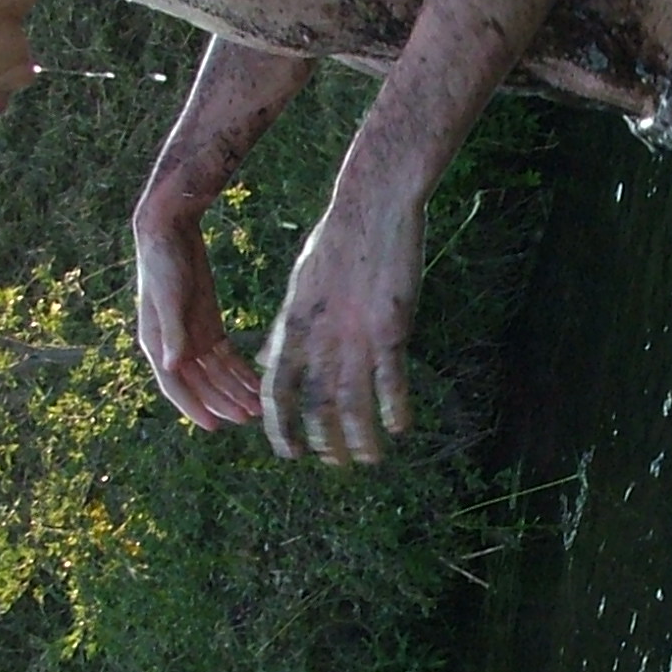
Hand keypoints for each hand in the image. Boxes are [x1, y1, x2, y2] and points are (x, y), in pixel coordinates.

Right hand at [133, 210, 262, 431]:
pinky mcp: (208, 324)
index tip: (213, 425)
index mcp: (156, 343)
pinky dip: (240, 370)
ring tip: (258, 408)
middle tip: (248, 418)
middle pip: (201, 384)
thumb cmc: (162, 263)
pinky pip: (226, 356)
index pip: (175, 385)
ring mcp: (193, 336)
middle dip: (224, 402)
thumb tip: (172, 366)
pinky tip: (258, 383)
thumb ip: (173, 332)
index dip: (193, 407)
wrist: (170, 231)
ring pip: (217, 374)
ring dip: (235, 390)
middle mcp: (174, 346)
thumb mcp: (168, 298)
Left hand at [258, 205, 417, 466]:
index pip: (278, 391)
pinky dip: (394, 409)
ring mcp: (355, 336)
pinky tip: (400, 427)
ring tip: (369, 459)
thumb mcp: (299, 287)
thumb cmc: (337, 244)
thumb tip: (271, 358)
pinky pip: (391, 382)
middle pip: (315, 407)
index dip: (280, 427)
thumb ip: (286, 329)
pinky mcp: (390, 329)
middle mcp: (319, 339)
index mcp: (293, 327)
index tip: (288, 452)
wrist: (372, 208)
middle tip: (335, 463)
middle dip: (324, 443)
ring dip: (360, 438)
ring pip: (352, 404)